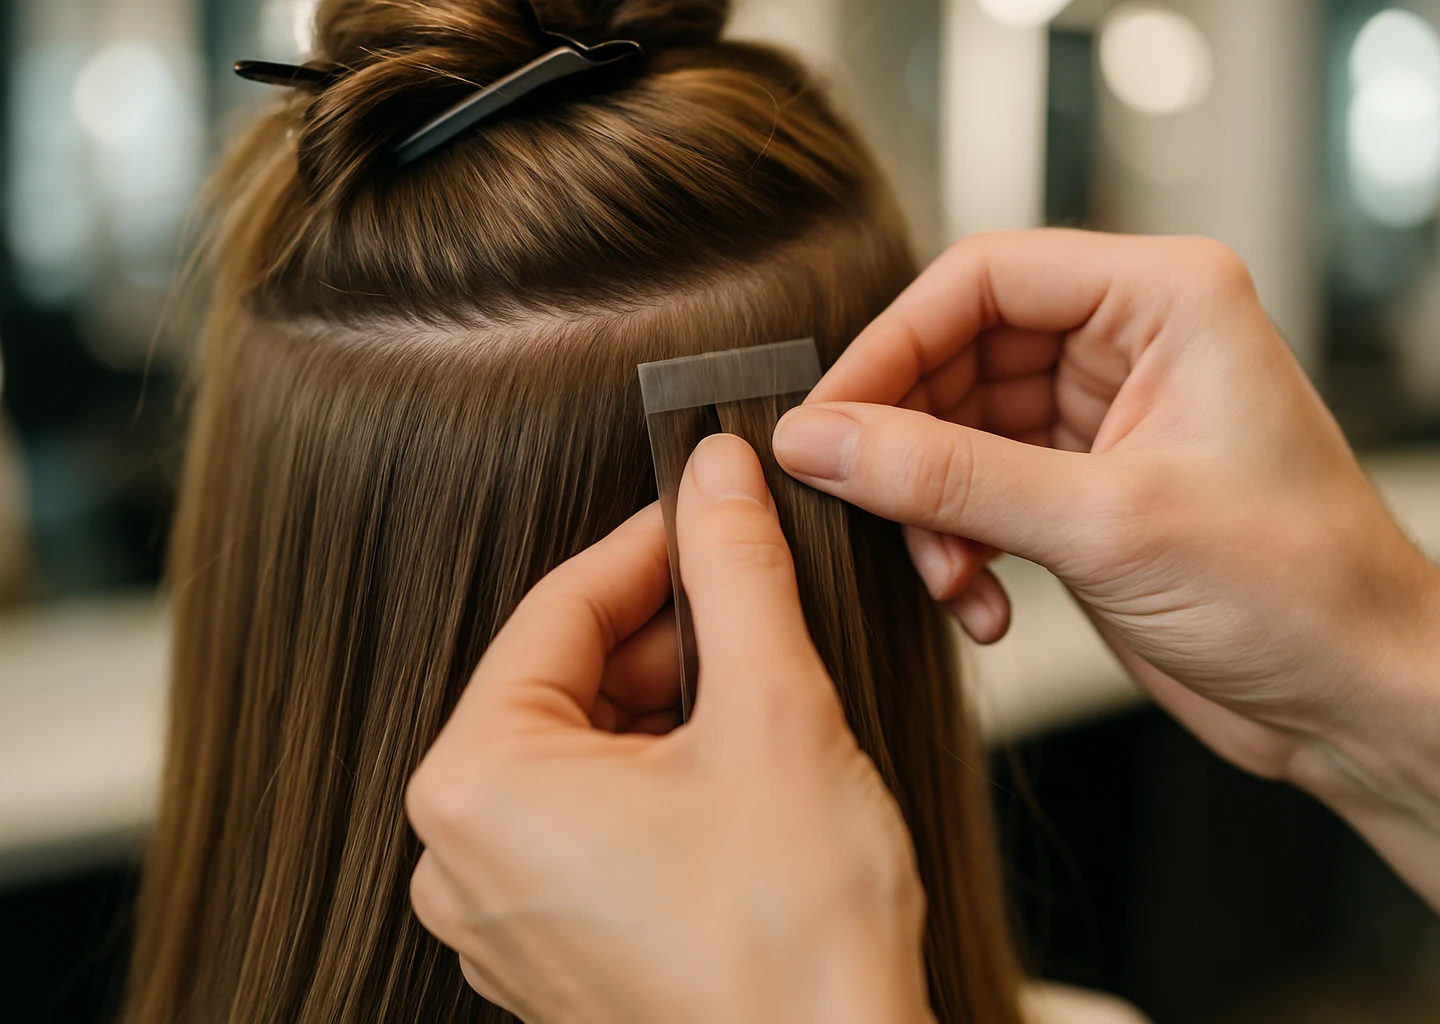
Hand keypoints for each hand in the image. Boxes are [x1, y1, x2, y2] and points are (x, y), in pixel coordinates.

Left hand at [406, 435, 934, 1023]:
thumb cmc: (795, 945)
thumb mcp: (773, 714)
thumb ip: (735, 573)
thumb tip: (717, 478)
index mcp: (478, 787)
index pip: (558, 610)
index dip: (649, 546)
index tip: (711, 509)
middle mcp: (462, 859)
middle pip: (565, 683)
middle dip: (664, 632)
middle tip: (753, 594)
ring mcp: (503, 918)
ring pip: (582, 754)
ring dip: (668, 705)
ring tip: (761, 689)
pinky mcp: (552, 954)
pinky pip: (589, 825)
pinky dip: (656, 778)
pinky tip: (737, 770)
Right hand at [774, 229, 1439, 1004]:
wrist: (1355, 700)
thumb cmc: (1295, 590)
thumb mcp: (1102, 526)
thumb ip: (946, 477)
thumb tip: (820, 441)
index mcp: (1162, 298)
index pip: (981, 279)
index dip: (890, 345)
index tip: (823, 421)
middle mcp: (1131, 343)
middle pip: (957, 357)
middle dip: (907, 444)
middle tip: (858, 506)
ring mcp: (1104, 419)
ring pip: (957, 433)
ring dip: (933, 513)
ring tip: (947, 578)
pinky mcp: (1086, 490)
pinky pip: (980, 494)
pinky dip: (961, 549)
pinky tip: (982, 606)